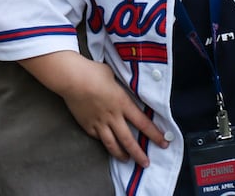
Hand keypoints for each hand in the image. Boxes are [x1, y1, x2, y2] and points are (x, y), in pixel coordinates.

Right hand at [46, 56, 165, 164]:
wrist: (71, 78)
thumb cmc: (93, 72)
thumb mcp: (112, 76)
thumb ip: (119, 87)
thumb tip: (122, 89)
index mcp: (122, 103)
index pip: (143, 123)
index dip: (154, 134)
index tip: (163, 142)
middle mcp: (113, 116)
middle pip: (129, 140)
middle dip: (139, 154)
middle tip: (146, 163)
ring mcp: (99, 123)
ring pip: (112, 144)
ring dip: (121, 154)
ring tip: (127, 160)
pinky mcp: (87, 125)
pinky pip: (97, 138)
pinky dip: (104, 143)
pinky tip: (107, 145)